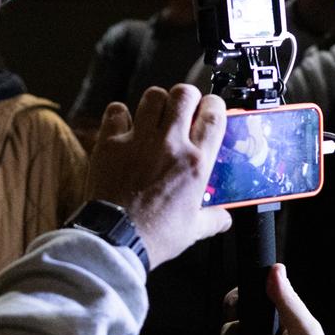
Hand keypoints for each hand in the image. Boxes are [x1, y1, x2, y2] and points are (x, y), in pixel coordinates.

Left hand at [86, 86, 230, 269]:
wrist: (116, 239)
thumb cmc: (153, 235)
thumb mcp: (193, 230)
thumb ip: (212, 219)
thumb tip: (223, 219)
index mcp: (196, 163)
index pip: (214, 115)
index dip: (214, 105)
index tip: (210, 110)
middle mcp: (170, 145)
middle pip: (185, 94)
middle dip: (187, 97)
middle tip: (183, 110)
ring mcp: (140, 141)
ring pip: (153, 96)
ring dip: (157, 102)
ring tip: (155, 115)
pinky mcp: (111, 143)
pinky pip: (117, 110)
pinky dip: (121, 113)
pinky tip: (124, 125)